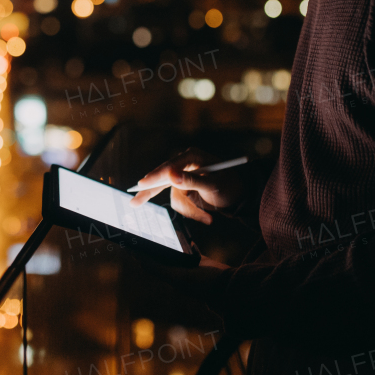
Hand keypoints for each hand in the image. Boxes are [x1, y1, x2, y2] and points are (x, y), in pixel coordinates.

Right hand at [128, 147, 242, 224]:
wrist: (240, 195)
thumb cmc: (230, 185)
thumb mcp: (213, 184)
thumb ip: (191, 180)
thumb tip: (170, 175)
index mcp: (192, 156)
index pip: (169, 166)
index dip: (155, 176)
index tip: (142, 185)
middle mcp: (185, 165)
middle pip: (162, 179)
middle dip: (151, 193)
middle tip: (134, 203)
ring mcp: (183, 178)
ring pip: (174, 197)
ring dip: (189, 211)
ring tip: (207, 218)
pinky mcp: (185, 190)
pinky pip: (180, 204)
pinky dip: (192, 212)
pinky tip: (207, 217)